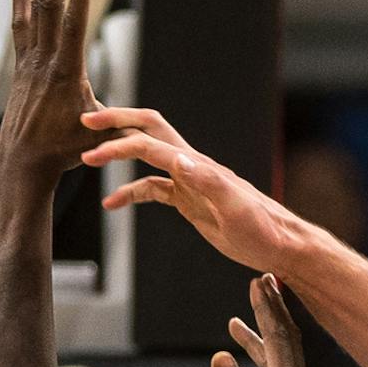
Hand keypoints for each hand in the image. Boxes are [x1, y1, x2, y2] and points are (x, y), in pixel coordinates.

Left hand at [0, 0, 103, 178]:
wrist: (23, 160)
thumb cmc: (65, 151)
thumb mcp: (98, 136)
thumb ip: (119, 123)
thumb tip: (150, 129)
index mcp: (65, 75)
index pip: (72, 30)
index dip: (78, 0)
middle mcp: (44, 61)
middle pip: (49, 6)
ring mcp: (31, 61)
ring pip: (34, 10)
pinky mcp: (23, 64)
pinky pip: (22, 23)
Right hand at [80, 106, 297, 272]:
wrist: (281, 246)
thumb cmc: (264, 229)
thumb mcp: (236, 208)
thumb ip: (209, 182)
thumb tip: (179, 158)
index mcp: (198, 166)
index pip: (151, 145)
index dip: (120, 143)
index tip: (93, 151)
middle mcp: (191, 167)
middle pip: (149, 132)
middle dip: (117, 122)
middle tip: (85, 120)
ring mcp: (189, 183)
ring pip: (147, 160)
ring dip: (118, 156)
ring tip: (87, 160)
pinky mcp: (190, 201)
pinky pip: (154, 190)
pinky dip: (130, 192)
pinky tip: (112, 203)